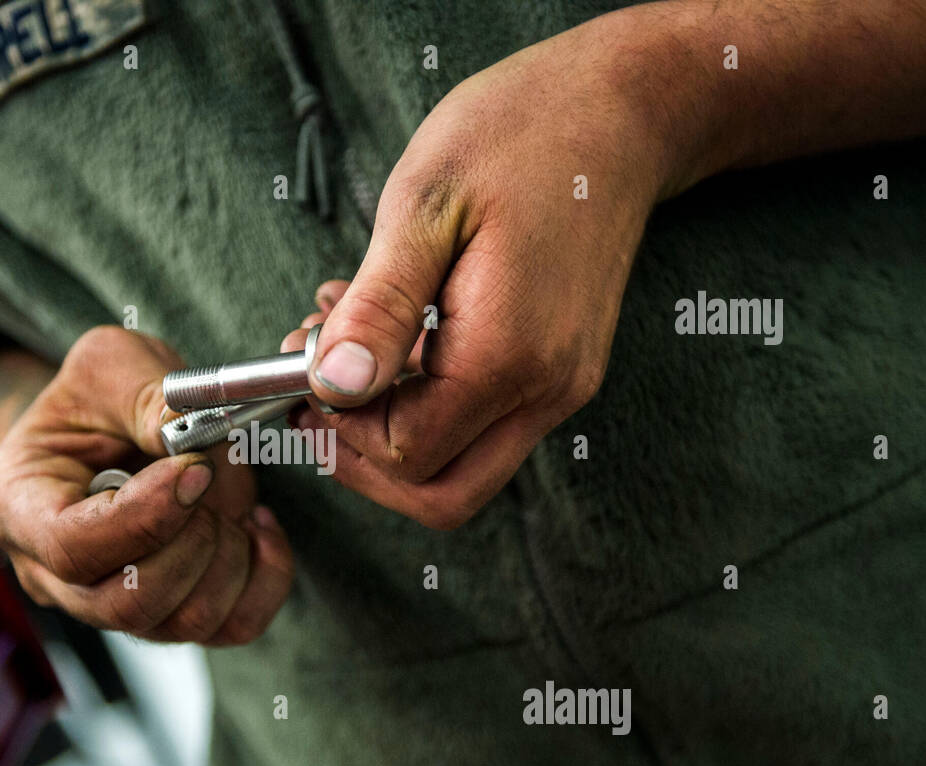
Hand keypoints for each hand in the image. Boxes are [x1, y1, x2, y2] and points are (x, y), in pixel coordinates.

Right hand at [0, 326, 292, 644]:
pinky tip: (257, 524)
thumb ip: (145, 395)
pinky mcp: (175, 615)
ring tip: (229, 491)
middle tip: (209, 476)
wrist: (107, 432)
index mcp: (20, 509)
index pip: (71, 548)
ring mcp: (117, 607)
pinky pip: (234, 627)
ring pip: (185, 622)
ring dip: (230, 553)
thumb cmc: (94, 402)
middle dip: (192, 540)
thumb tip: (189, 435)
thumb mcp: (108, 366)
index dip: (142, 517)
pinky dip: (265, 578)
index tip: (192, 469)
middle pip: (129, 602)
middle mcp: (59, 577)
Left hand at [291, 16, 674, 528]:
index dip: (341, 430)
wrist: (622, 111)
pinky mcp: (558, 372)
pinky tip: (389, 336)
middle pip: (441, 495)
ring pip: (462, 468)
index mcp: (508, 355)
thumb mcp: (424, 207)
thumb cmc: (521, 136)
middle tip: (313, 397)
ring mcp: (559, 387)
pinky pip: (482, 423)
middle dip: (361, 462)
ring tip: (342, 345)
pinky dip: (424, 403)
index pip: (407, 454)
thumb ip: (378, 309)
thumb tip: (332, 387)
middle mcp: (545, 390)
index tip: (304, 371)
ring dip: (389, 431)